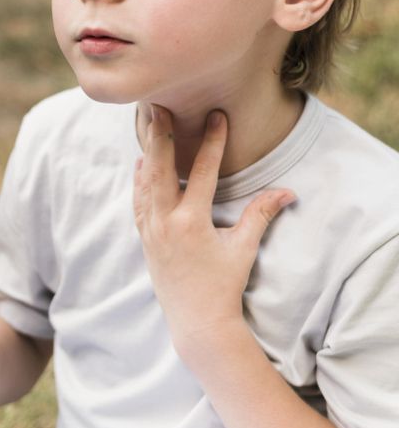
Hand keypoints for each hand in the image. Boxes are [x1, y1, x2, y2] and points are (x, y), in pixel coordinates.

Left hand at [133, 105, 294, 358]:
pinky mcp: (144, 238)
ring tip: (148, 124)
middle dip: (160, 135)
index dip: (211, 143)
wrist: (196, 321)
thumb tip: (289, 191)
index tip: (216, 116)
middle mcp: (164, 222)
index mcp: (190, 222)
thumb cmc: (224, 285)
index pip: (201, 172)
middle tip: (157, 106)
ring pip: (144, 182)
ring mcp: (150, 230)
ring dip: (147, 152)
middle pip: (158, 169)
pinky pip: (138, 201)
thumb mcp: (244, 249)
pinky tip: (141, 163)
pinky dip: (139, 180)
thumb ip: (261, 215)